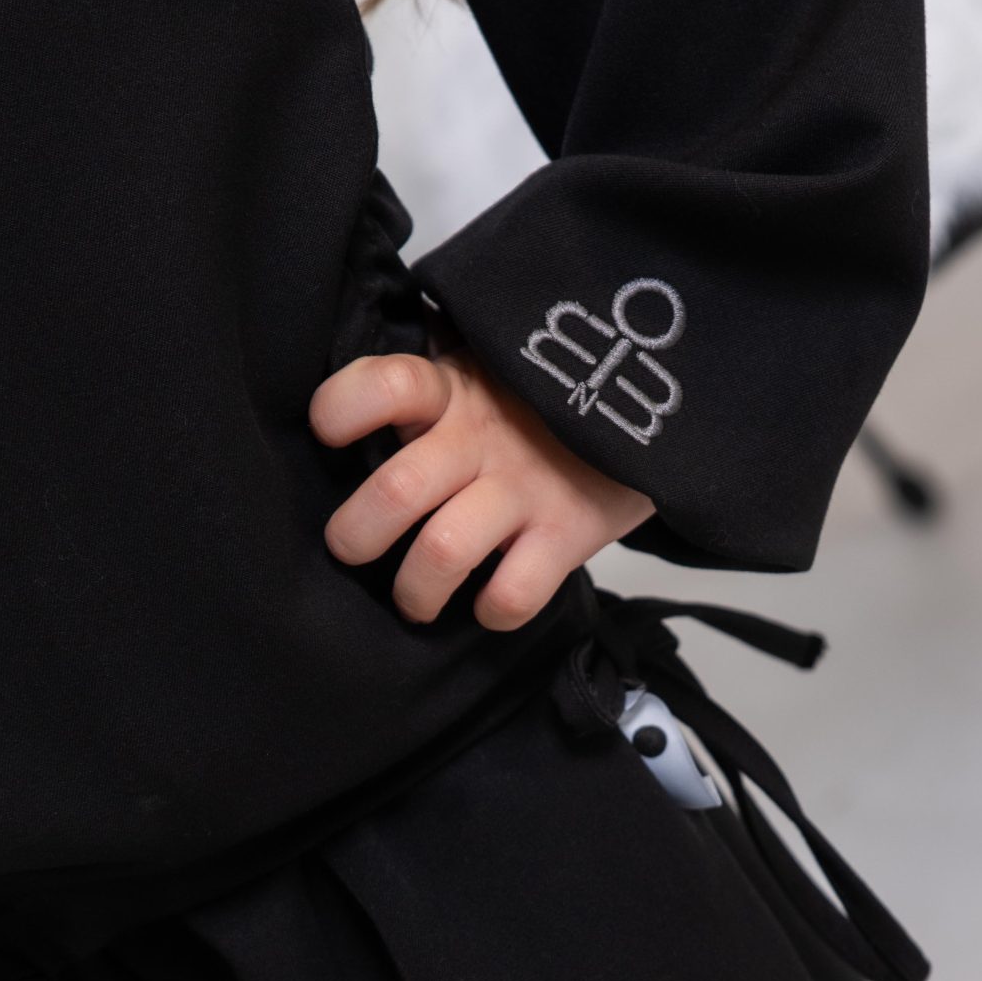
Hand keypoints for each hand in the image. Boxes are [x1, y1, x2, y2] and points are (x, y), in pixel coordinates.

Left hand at [310, 352, 654, 630]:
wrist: (651, 407)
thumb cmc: (538, 404)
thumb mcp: (484, 368)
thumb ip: (429, 375)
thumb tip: (356, 383)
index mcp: (452, 389)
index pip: (387, 385)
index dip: (343, 408)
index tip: (330, 433)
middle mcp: (481, 438)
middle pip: (396, 489)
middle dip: (356, 536)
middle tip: (353, 551)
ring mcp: (525, 489)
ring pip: (442, 552)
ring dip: (414, 591)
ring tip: (415, 600)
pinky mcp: (567, 534)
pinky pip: (513, 594)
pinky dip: (491, 612)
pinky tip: (486, 603)